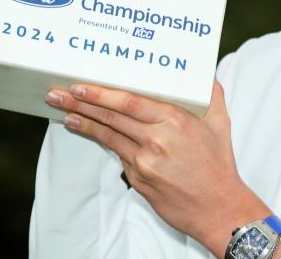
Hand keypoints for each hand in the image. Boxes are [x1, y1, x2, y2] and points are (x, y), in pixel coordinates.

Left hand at [44, 81, 274, 255]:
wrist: (218, 208)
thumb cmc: (219, 165)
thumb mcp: (220, 123)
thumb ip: (212, 94)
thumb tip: (204, 72)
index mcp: (175, 121)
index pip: (131, 102)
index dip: (102, 94)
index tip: (82, 86)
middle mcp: (157, 141)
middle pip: (112, 118)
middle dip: (82, 104)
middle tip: (59, 94)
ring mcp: (145, 163)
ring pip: (109, 137)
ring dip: (83, 123)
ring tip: (64, 113)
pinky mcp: (138, 180)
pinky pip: (118, 155)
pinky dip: (102, 142)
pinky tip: (88, 132)